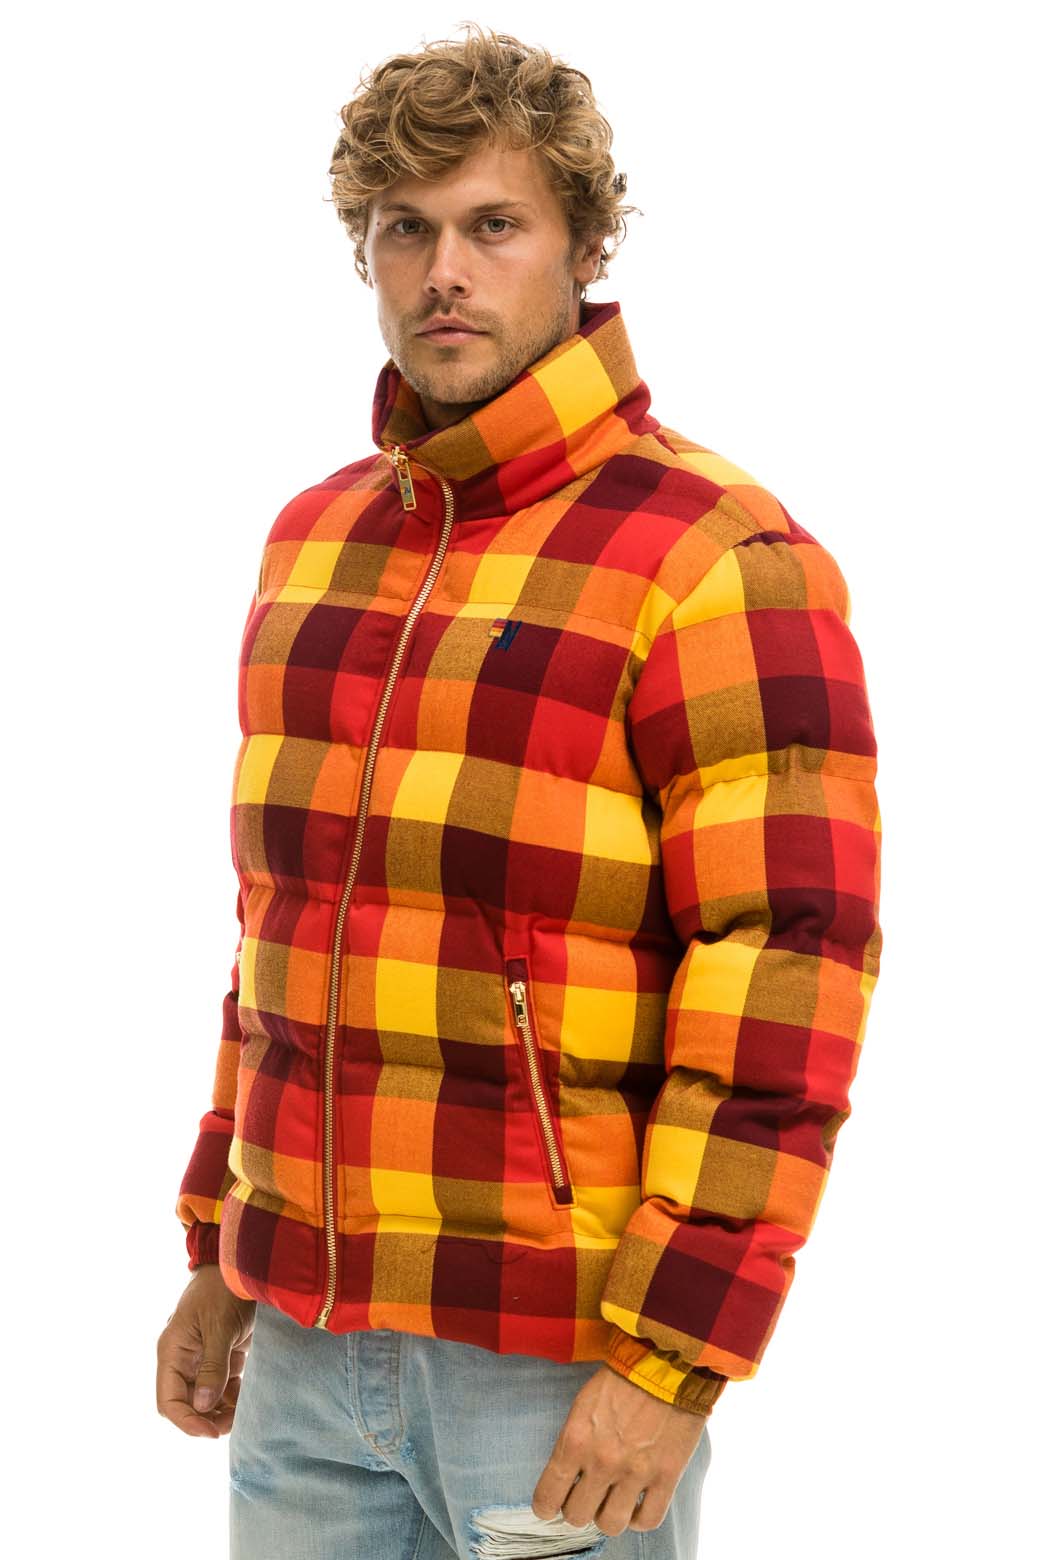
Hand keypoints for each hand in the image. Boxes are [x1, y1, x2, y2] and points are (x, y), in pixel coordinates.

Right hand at [156, 1264, 256, 1438]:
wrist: (241, 1263)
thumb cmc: (223, 1290)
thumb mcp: (218, 1327)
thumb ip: (212, 1366)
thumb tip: (202, 1406)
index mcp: (172, 1352)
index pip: (169, 1401)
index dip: (187, 1421)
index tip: (211, 1432)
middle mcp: (183, 1359)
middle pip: (187, 1403)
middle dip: (207, 1418)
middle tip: (233, 1424)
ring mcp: (202, 1357)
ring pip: (206, 1398)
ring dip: (222, 1410)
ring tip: (243, 1413)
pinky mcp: (221, 1354)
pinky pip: (222, 1385)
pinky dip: (233, 1396)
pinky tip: (246, 1398)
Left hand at [530, 1365, 706, 1536]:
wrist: (667, 1363)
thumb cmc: (622, 1379)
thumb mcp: (583, 1405)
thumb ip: (573, 1443)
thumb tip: (566, 1477)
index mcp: (576, 1440)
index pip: (547, 1496)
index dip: (546, 1507)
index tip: (551, 1506)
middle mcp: (603, 1461)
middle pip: (577, 1516)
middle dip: (578, 1509)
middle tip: (585, 1497)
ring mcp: (636, 1472)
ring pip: (611, 1525)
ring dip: (608, 1516)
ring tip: (612, 1501)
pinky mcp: (667, 1476)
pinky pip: (648, 1520)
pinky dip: (640, 1518)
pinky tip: (637, 1503)